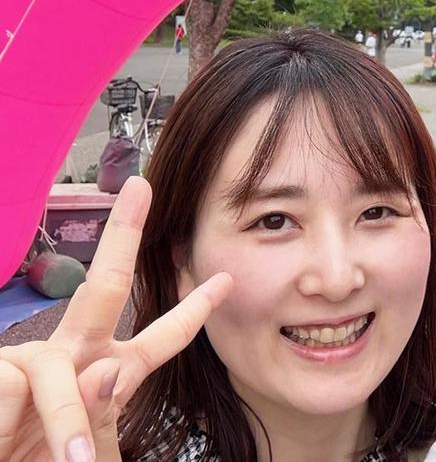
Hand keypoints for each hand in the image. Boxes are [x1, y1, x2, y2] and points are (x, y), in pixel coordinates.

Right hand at [0, 177, 231, 461]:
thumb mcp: (90, 451)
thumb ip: (104, 412)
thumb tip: (105, 370)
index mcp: (110, 372)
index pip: (162, 338)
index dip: (194, 309)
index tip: (226, 279)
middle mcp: (74, 355)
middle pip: (106, 286)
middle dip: (123, 234)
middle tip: (140, 187)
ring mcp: (33, 361)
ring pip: (57, 369)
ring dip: (66, 418)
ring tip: (69, 458)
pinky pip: (16, 389)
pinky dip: (16, 425)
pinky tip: (5, 440)